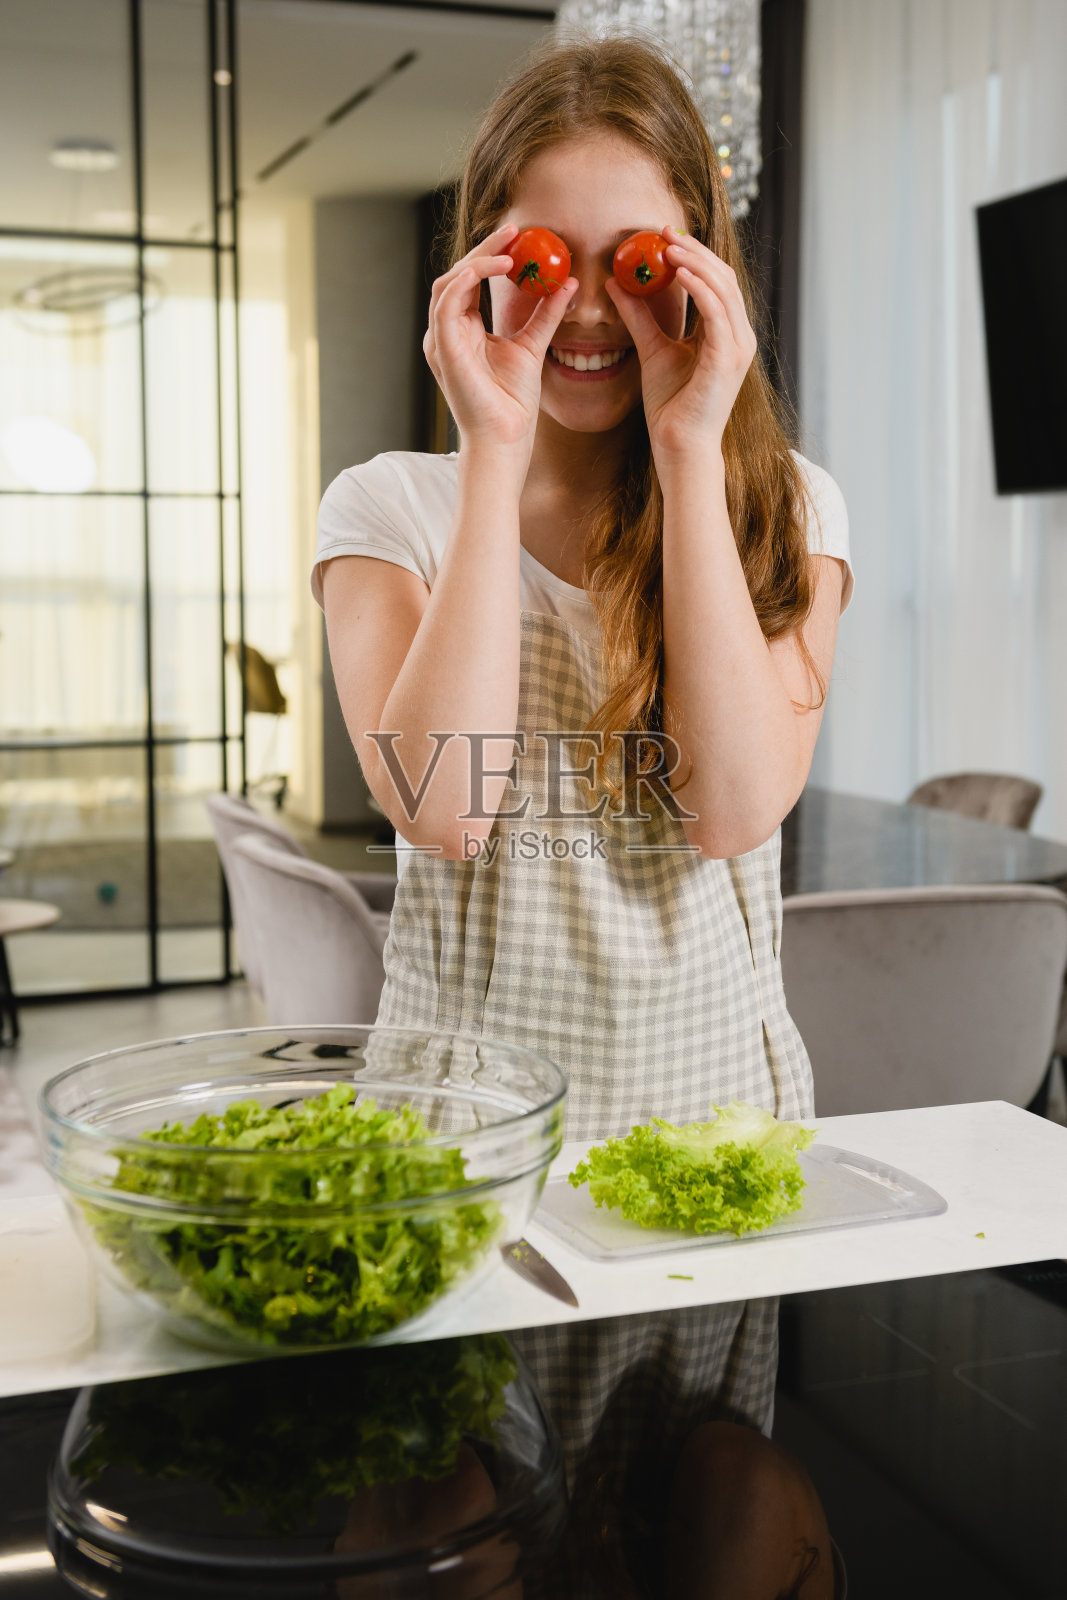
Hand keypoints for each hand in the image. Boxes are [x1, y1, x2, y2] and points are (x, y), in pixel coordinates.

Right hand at [423, 222, 577, 457]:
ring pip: (450, 282)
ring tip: (510, 248)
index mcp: (462, 330)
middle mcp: (446, 332)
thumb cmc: (513, 404)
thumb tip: (568, 284)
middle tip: (515, 231)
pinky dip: (469, 279)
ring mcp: (441, 340)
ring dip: (479, 259)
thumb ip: (546, 314)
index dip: (492, 255)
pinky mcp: (443, 348)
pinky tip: (496, 267)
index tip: (519, 236)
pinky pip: (448, 301)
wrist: (505, 439)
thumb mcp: (533, 346)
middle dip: (485, 249)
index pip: (470, 280)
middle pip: (458, 275)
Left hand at [604, 225, 757, 459]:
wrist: (679, 445)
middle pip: (722, 277)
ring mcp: (737, 346)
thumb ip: (638, 317)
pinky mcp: (728, 358)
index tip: (664, 236)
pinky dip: (699, 287)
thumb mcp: (652, 349)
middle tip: (664, 230)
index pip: (715, 282)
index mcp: (725, 333)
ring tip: (667, 244)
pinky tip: (678, 272)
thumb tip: (616, 285)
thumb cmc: (670, 405)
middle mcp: (738, 336)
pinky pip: (716, 311)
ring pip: (722, 287)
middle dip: (694, 249)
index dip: (693, 255)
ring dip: (695, 261)